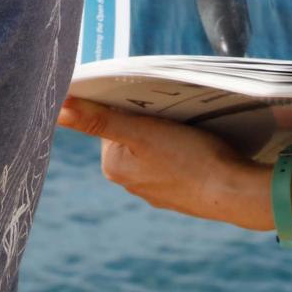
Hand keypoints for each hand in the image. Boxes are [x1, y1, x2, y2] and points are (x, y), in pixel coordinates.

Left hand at [56, 98, 270, 229]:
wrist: (234, 192)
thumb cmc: (187, 159)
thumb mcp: (140, 132)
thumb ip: (98, 119)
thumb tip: (56, 108)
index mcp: (114, 167)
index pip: (111, 119)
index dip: (130, 103)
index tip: (149, 98)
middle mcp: (130, 182)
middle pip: (133, 133)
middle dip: (149, 119)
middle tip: (172, 112)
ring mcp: (157, 190)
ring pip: (155, 147)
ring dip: (168, 133)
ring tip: (189, 129)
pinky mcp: (181, 192)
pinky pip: (175, 162)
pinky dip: (184, 151)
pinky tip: (199, 147)